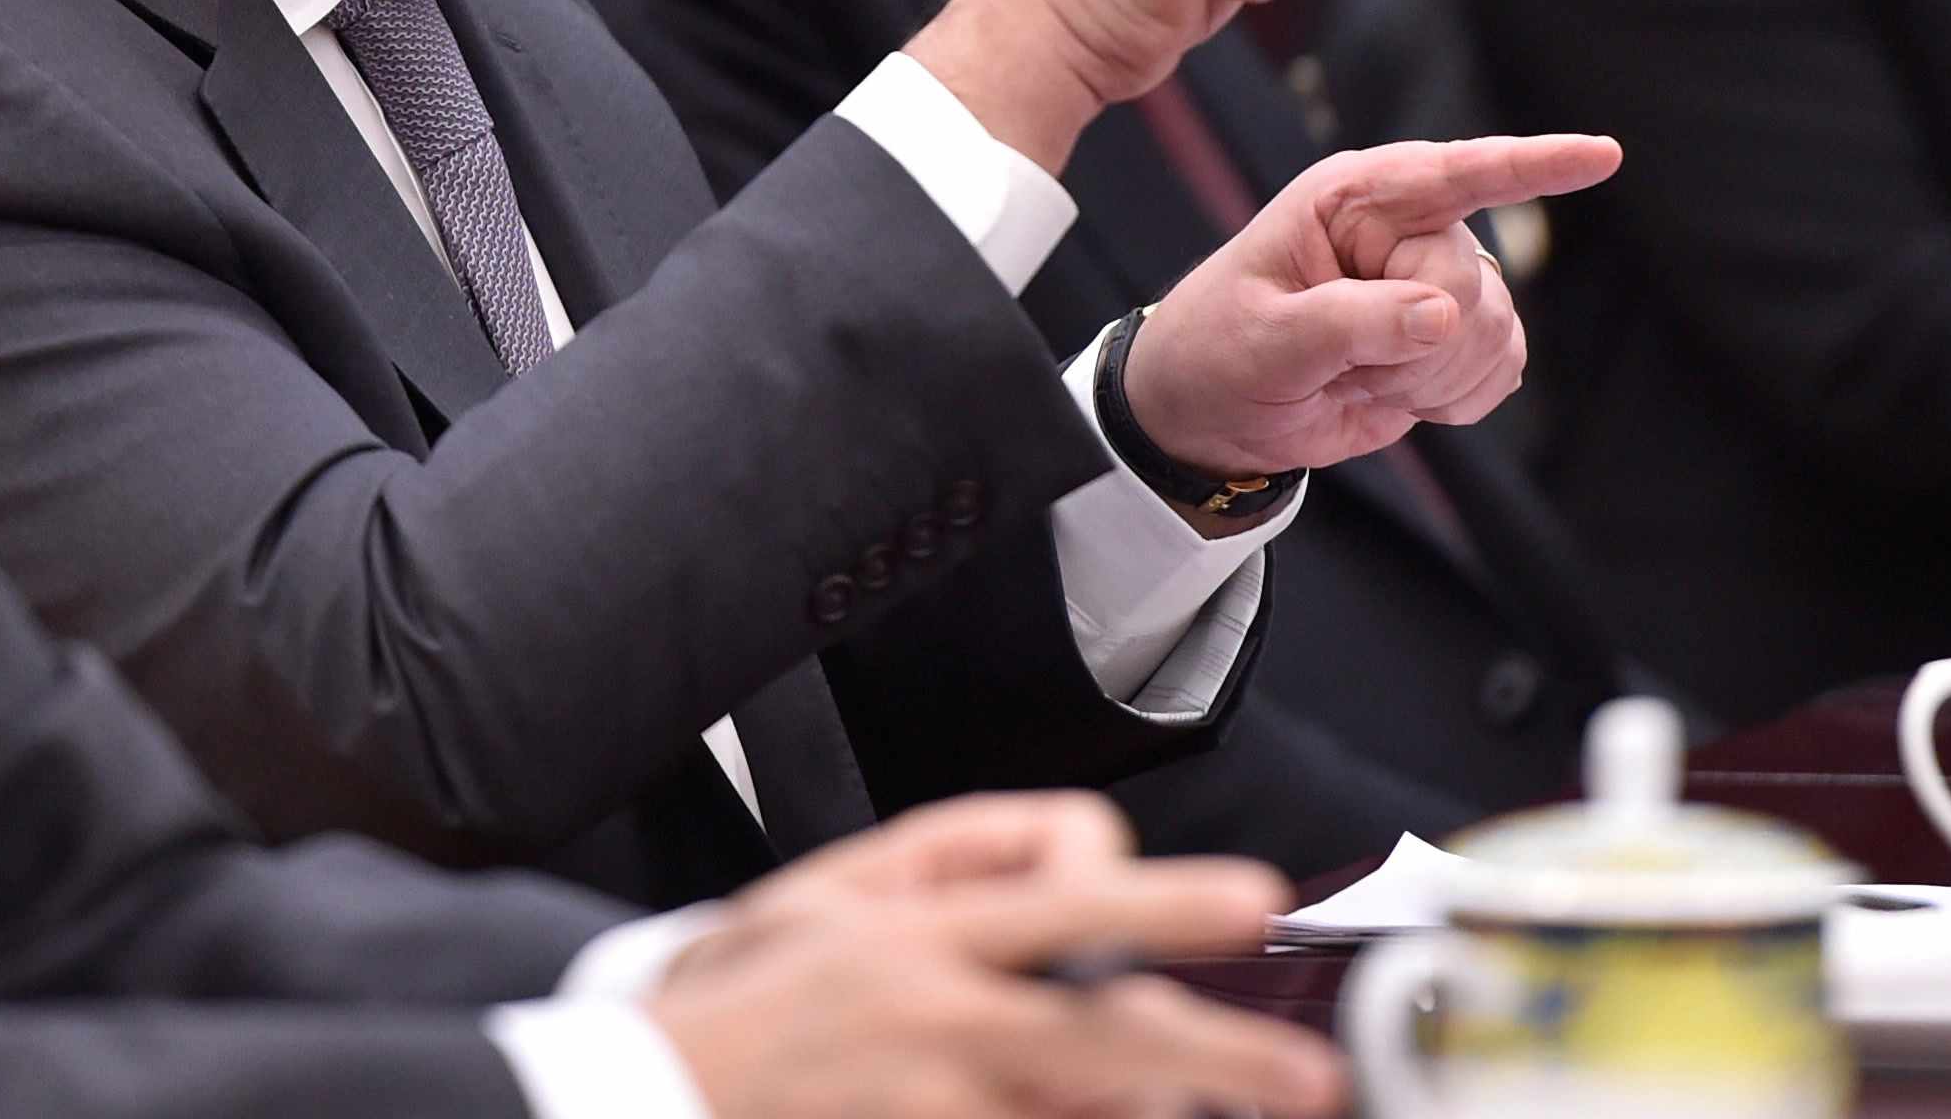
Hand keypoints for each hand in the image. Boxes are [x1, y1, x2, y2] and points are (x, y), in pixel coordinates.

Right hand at [647, 823, 1342, 1118]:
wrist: (638, 1096)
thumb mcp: (836, 886)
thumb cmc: (745, 994)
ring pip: (1085, 1107)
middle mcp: (934, 1017)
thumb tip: (1084, 857)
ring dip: (1167, 1112)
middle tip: (1312, 1080)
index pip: (1068, 891)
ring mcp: (929, 1104)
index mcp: (919, 929)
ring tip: (1235, 1117)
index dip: (1163, 896)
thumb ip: (957, 858)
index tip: (1249, 896)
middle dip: (1223, 1056)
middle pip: (1107, 1032)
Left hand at [1125, 132, 1621, 477]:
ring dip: (1429, 376)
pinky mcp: (1459, 334)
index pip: (1453, 173)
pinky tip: (1396, 392)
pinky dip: (1452, 396)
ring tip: (1359, 372)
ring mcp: (1439, 279)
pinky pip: (1502, 367)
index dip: (1531, 164)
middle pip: (1469, 286)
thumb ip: (1350, 323)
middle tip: (1344, 362)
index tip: (1602, 155)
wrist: (1216, 410)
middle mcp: (1406, 226)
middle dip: (1413, 345)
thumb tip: (1444, 314)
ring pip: (1495, 331)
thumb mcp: (1266, 340)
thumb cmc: (1220, 350)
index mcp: (1350, 199)